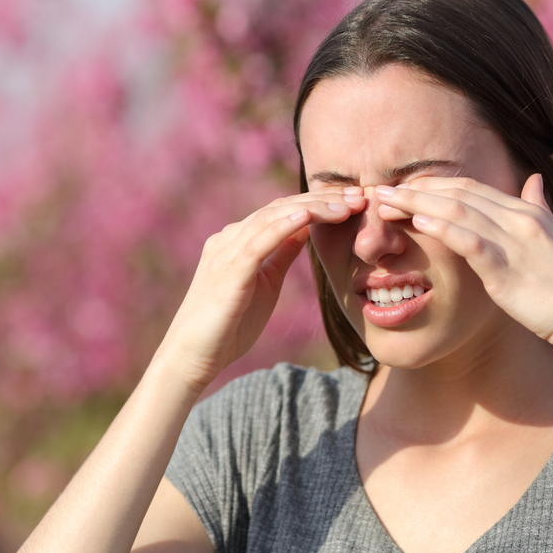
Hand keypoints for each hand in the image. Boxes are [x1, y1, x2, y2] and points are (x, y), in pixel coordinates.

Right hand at [157, 188, 367, 391]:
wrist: (192, 356)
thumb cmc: (228, 326)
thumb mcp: (264, 283)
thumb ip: (281, 254)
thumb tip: (306, 229)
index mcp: (238, 241)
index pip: (282, 212)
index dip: (319, 204)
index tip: (354, 203)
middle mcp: (229, 240)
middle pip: (280, 208)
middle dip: (322, 200)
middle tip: (360, 196)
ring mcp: (225, 253)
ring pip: (271, 219)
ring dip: (311, 209)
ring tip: (344, 206)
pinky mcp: (227, 274)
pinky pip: (256, 243)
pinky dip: (282, 227)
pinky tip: (307, 218)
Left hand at [373, 174, 552, 362]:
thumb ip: (541, 208)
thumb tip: (535, 178)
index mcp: (527, 214)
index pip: (471, 188)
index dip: (433, 185)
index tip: (401, 187)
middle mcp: (519, 220)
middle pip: (457, 193)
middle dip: (414, 189)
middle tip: (377, 190)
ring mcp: (514, 242)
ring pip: (458, 210)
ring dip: (417, 202)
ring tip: (382, 202)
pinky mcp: (508, 269)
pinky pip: (470, 241)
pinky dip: (443, 227)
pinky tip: (417, 221)